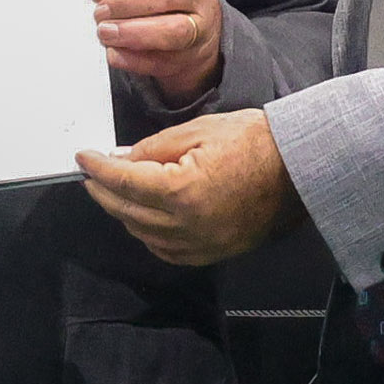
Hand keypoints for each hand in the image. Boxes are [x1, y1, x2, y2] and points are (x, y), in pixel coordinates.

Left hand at [75, 109, 298, 265]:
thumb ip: (154, 148)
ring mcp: (199, 244)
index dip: (97, 168)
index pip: (123, 181)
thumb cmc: (256, 143)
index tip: (83, 157)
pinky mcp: (211, 253)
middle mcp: (185, 225)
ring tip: (116, 191)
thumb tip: (122, 159)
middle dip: (103, 191)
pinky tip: (143, 217)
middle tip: (92, 174)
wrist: (300, 171)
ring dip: (123, 212)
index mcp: (181, 190)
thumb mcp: (199, 130)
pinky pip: (166, 250)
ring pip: (142, 233)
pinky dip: (148, 234)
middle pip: (126, 211)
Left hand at [90, 0, 223, 99]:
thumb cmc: (170, 7)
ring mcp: (200, 31)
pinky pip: (162, 61)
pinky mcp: (190, 60)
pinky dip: (134, 59)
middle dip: (127, 2)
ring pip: (174, 30)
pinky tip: (115, 54)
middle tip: (100, 12)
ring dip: (132, 32)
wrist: (197, 41)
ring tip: (106, 33)